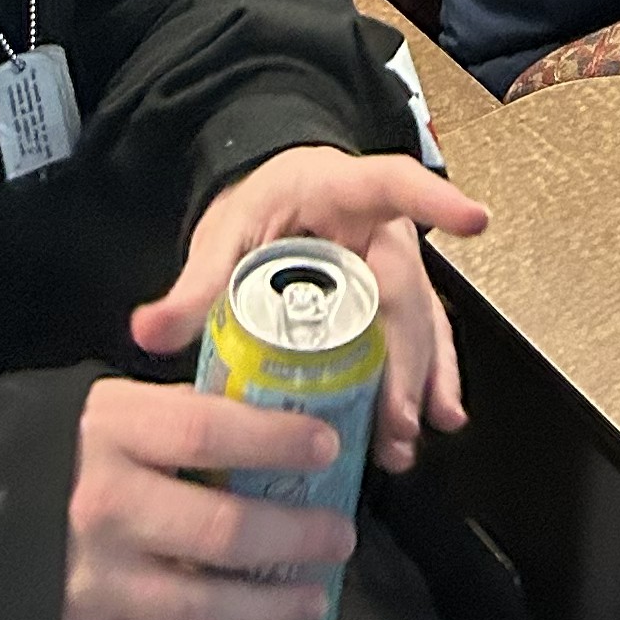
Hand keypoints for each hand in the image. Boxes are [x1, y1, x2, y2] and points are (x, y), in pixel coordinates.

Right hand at [63, 376, 353, 619]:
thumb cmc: (65, 455)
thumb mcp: (111, 410)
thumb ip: (180, 415)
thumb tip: (272, 418)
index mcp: (112, 436)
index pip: (208, 432)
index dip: (276, 439)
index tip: (329, 445)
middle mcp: (103, 511)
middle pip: (221, 532)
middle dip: (295, 537)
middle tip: (338, 536)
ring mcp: (93, 586)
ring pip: (205, 609)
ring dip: (273, 608)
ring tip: (312, 598)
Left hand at [132, 150, 489, 473]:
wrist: (274, 201)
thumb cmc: (258, 207)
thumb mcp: (223, 235)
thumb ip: (192, 285)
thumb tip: (146, 332)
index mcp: (340, 189)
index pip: (393, 184)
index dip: (434, 199)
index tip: (473, 219)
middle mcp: (380, 227)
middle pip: (402, 287)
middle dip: (404, 357)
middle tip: (396, 418)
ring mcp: (394, 264)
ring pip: (419, 320)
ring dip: (418, 380)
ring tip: (406, 436)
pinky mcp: (396, 299)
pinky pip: (422, 337)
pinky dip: (430, 377)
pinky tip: (437, 420)